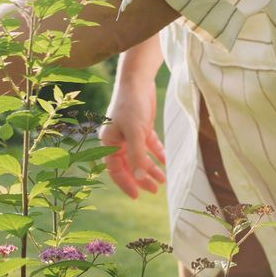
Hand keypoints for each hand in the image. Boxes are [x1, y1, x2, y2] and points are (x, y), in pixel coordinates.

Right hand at [99, 74, 165, 198]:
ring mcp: (130, 134)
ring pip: (140, 157)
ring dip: (150, 169)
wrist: (138, 79)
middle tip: (154, 190)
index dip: (126, 183)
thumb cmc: (132, 105)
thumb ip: (137, 156)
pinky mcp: (141, 127)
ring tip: (163, 180)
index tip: (137, 196)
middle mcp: (117, 140)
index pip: (115, 169)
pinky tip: (166, 162)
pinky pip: (148, 145)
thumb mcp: (135, 132)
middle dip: (140, 178)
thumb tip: (140, 180)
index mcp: (109, 143)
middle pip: (128, 166)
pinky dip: (157, 154)